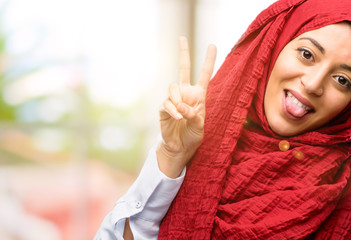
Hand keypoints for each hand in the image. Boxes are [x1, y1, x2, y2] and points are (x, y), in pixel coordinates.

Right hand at [157, 36, 216, 177]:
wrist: (179, 147)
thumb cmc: (192, 136)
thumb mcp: (200, 126)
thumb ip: (194, 115)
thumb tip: (181, 105)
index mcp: (199, 96)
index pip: (204, 75)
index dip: (208, 61)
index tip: (212, 45)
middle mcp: (186, 94)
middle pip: (183, 69)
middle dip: (183, 53)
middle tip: (181, 38)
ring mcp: (174, 99)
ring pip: (172, 87)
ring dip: (177, 99)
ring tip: (181, 114)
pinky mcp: (164, 108)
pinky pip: (167, 103)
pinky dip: (172, 109)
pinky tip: (177, 117)